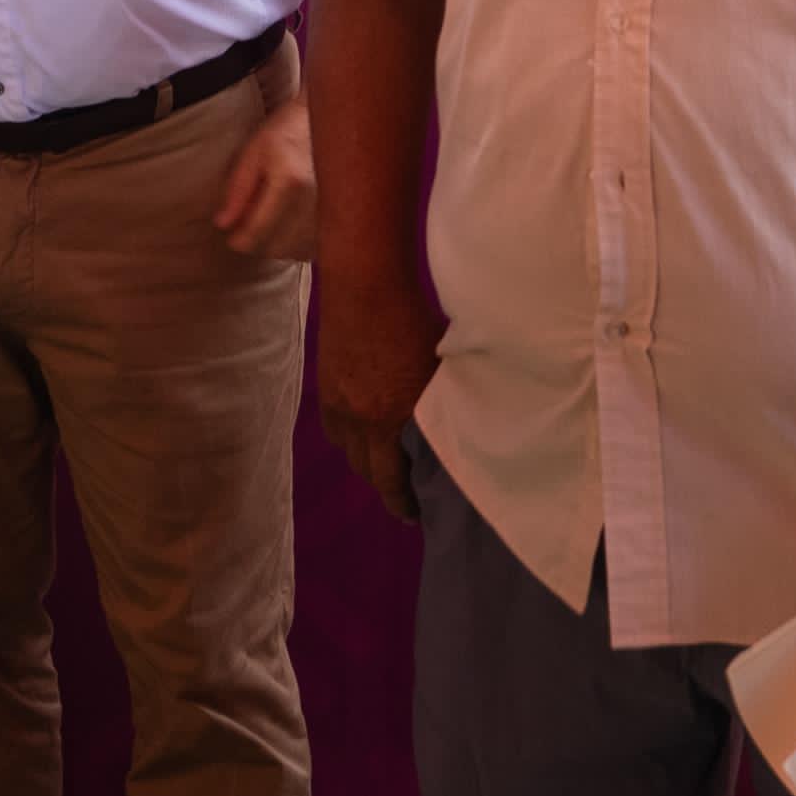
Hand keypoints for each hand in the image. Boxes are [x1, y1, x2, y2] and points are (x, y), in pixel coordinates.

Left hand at [214, 89, 316, 260]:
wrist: (327, 121)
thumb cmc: (285, 131)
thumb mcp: (253, 151)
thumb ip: (238, 189)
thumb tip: (223, 224)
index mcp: (289, 182)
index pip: (259, 230)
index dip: (240, 240)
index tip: (232, 238)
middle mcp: (314, 201)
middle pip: (277, 247)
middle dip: (258, 242)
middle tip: (250, 225)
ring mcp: (331, 211)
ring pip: (295, 251)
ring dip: (278, 244)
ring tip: (271, 221)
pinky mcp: (341, 217)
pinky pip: (314, 247)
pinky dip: (298, 244)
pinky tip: (291, 225)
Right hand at [316, 260, 442, 521]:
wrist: (366, 282)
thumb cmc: (415, 318)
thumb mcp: (444, 365)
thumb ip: (450, 400)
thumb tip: (471, 420)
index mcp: (390, 419)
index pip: (392, 481)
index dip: (403, 503)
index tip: (417, 514)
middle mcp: (358, 419)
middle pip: (367, 471)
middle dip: (386, 486)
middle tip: (406, 491)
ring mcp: (337, 401)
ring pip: (347, 450)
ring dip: (366, 460)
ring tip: (385, 459)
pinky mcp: (324, 384)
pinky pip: (333, 426)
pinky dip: (348, 435)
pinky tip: (362, 428)